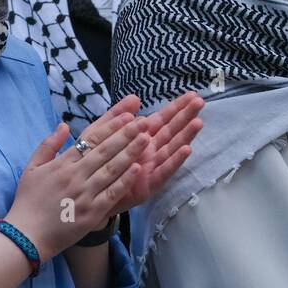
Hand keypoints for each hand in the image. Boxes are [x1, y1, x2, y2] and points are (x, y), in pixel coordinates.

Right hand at [6, 97, 150, 257]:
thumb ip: (48, 145)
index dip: (111, 127)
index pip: (90, 140)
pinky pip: (112, 193)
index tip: (127, 116)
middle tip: (143, 122)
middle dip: (126, 134)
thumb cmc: (27, 201)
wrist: (26, 236)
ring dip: (130, 153)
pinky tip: (138, 169)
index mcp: (62, 164)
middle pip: (105, 151)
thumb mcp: (31, 168)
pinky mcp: (92, 213)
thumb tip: (63, 125)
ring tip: (146, 139)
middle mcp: (75, 176)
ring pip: (112, 169)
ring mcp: (85, 195)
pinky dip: (125, 181)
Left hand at [103, 90, 203, 215]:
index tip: (192, 94)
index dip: (176, 107)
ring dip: (185, 135)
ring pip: (172, 148)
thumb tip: (136, 97)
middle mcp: (150, 151)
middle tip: (201, 102)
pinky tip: (186, 149)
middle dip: (186, 116)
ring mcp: (151, 167)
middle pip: (172, 130)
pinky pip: (164, 171)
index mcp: (140, 137)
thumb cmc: (96, 162)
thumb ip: (117, 115)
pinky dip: (175, 160)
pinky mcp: (149, 184)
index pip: (162, 119)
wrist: (87, 193)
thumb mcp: (101, 133)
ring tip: (198, 122)